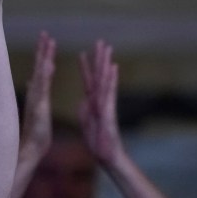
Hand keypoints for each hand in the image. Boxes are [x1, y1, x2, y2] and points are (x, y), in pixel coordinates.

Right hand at [20, 31, 56, 157]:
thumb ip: (33, 95)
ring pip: (40, 74)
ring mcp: (36, 99)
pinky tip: (48, 63)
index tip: (46, 40)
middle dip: (42, 50)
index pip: (40, 71)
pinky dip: (45, 75)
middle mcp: (35, 94)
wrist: (30, 151)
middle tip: (45, 33)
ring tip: (47, 41)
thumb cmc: (34, 135)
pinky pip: (43, 87)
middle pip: (39, 68)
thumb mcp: (36, 111)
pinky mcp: (39, 106)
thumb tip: (30, 82)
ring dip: (43, 57)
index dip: (43, 55)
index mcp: (37, 95)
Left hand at [78, 39, 123, 165]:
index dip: (86, 68)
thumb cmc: (98, 141)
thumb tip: (84, 100)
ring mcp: (106, 105)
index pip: (89, 82)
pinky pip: (108, 94)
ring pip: (105, 81)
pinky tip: (113, 69)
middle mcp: (100, 101)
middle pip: (99, 76)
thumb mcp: (87, 122)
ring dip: (106, 64)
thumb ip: (86, 109)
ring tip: (107, 49)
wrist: (107, 156)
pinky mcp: (108, 112)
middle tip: (101, 41)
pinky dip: (110, 81)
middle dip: (99, 59)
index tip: (83, 53)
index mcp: (92, 103)